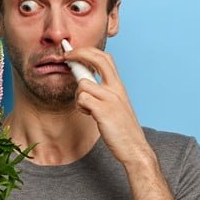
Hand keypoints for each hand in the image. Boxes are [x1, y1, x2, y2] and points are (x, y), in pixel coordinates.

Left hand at [64, 47, 155, 166]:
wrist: (134, 148)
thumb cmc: (121, 128)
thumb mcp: (115, 104)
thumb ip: (103, 91)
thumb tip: (83, 80)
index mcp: (118, 86)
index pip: (105, 58)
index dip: (87, 51)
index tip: (72, 51)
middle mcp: (116, 88)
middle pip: (98, 58)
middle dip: (79, 53)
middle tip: (66, 57)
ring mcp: (111, 99)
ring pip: (83, 83)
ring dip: (78, 95)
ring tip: (86, 108)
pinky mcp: (104, 111)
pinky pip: (82, 99)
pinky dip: (81, 106)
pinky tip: (89, 114)